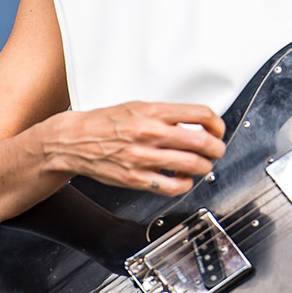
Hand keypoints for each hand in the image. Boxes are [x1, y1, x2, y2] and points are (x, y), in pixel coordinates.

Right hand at [37, 101, 226, 195]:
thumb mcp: (138, 107)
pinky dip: (184, 184)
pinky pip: (171, 186)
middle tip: (217, 150)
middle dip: (216, 148)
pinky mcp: (135, 178)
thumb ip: (167, 115)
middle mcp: (149, 133)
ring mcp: (142, 157)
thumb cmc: (106, 123)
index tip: (218, 130)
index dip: (217, 124)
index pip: (201, 114)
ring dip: (204, 167)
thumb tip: (195, 124)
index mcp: (153, 112)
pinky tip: (182, 179)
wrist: (73, 141)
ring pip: (191, 165)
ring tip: (203, 165)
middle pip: (201, 142)